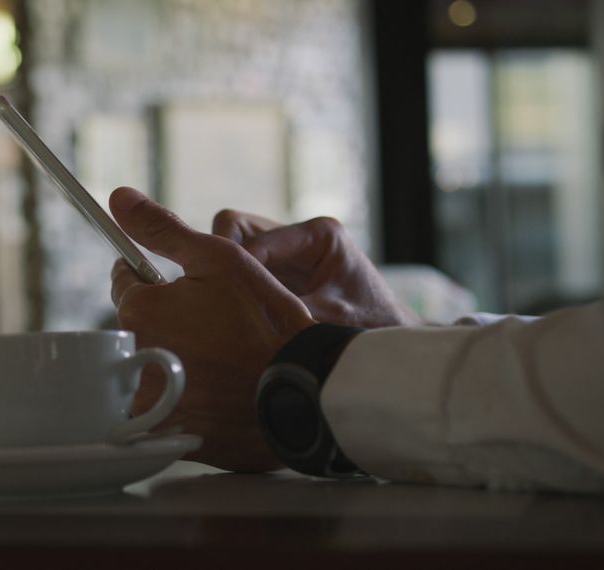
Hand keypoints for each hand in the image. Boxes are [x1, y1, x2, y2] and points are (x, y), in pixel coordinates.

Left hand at [109, 187, 316, 471]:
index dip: (157, 276)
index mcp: (139, 310)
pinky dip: (185, 394)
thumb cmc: (266, 322)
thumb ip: (163, 228)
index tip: (187, 286)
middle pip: (138, 323)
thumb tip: (119, 197)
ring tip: (222, 357)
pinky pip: (165, 404)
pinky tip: (220, 388)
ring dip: (175, 355)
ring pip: (150, 361)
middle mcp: (132, 357)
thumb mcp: (219, 259)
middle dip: (167, 317)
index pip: (126, 280)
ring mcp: (148, 401)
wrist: (304, 394)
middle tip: (216, 324)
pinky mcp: (165, 432)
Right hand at [212, 210, 420, 327]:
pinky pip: (240, 269)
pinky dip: (230, 286)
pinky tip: (227, 312)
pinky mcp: (276, 272)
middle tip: (210, 293)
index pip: (256, 238)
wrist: (393, 340)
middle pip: (235, 227)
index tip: (215, 292)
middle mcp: (297, 236)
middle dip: (220, 258)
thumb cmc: (372, 326)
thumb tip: (244, 319)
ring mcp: (284, 252)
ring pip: (232, 245)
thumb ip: (289, 312)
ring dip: (223, 273)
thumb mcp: (330, 319)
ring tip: (217, 305)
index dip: (232, 265)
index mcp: (318, 233)